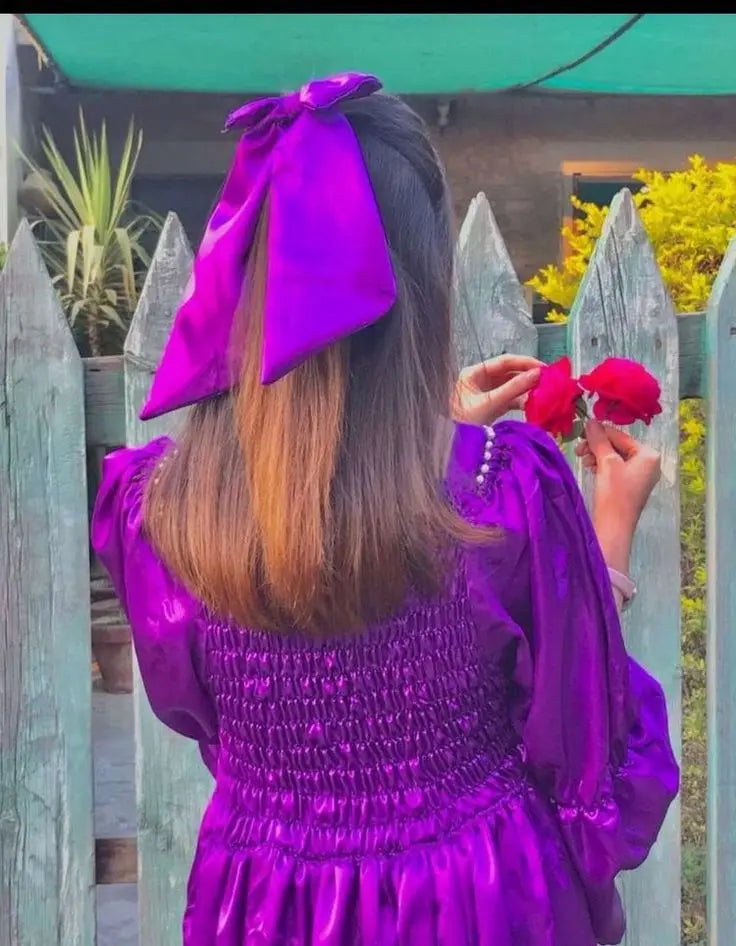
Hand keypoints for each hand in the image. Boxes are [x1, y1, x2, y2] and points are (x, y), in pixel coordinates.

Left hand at [452, 355, 541, 425]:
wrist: (454, 446)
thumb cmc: (464, 422)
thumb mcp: (489, 403)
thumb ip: (513, 388)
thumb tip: (537, 374)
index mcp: (474, 373)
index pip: (504, 361)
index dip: (525, 362)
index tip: (544, 368)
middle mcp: (481, 380)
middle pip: (510, 372)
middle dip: (529, 376)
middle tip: (549, 380)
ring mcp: (487, 393)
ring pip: (512, 386)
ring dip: (527, 389)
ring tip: (545, 393)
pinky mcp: (493, 406)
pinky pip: (510, 399)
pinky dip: (522, 401)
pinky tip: (534, 405)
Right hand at [576, 420, 660, 572]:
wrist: (613, 527)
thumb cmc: (615, 494)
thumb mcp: (606, 463)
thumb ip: (599, 440)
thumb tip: (591, 421)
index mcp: (649, 455)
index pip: (621, 436)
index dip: (600, 433)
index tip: (580, 432)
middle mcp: (648, 463)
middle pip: (618, 445)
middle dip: (597, 446)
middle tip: (579, 450)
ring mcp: (639, 475)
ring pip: (614, 456)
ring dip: (597, 455)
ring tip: (583, 461)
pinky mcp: (629, 485)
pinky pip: (615, 468)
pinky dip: (601, 465)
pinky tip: (590, 468)